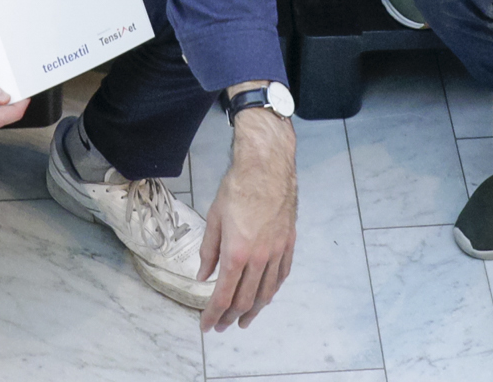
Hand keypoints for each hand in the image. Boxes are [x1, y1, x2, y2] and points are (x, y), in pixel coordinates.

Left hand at [199, 106, 297, 329]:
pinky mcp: (289, 243)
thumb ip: (209, 251)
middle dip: (231, 316)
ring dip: (254, 310)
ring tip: (244, 320)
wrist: (267, 167)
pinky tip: (266, 295)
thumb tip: (203, 275)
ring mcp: (277, 252)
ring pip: (267, 292)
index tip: (206, 326)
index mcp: (236, 253)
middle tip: (222, 325)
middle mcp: (259, 258)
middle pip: (246, 299)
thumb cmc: (237, 188)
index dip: (213, 314)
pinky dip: (272, 290)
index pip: (223, 295)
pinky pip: (282, 275)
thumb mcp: (214, 218)